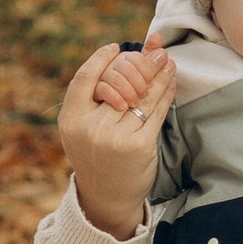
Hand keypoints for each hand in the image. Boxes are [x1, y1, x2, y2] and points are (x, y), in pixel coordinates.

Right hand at [59, 41, 175, 238]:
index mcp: (71, 119)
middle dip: (142, 64)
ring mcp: (115, 137)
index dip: (100, 59)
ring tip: (168, 62)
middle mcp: (91, 127)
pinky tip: (171, 83)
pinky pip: (156, 112)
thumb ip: (93, 97)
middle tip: (157, 51)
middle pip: (119, 83)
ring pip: (142, 96)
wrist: (106, 196)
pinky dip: (166, 94)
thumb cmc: (94, 155)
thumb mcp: (82, 127)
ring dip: (159, 75)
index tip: (116, 47)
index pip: (85, 78)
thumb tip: (117, 52)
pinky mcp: (139, 145)